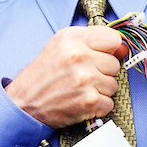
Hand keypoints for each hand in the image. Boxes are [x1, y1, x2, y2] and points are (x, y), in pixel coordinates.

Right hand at [5, 26, 125, 128]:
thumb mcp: (60, 47)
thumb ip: (90, 43)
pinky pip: (109, 103)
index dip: (109, 51)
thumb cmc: (42, 76)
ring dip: (100, 91)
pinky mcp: (89, 101)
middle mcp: (80, 56)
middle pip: (114, 65)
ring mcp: (85, 79)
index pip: (113, 40)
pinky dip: (98, 107)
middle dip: (102, 73)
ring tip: (80, 91)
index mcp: (72, 39)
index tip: (99, 58)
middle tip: (82, 78)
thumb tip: (122, 49)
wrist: (24, 103)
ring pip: (113, 85)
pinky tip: (82, 103)